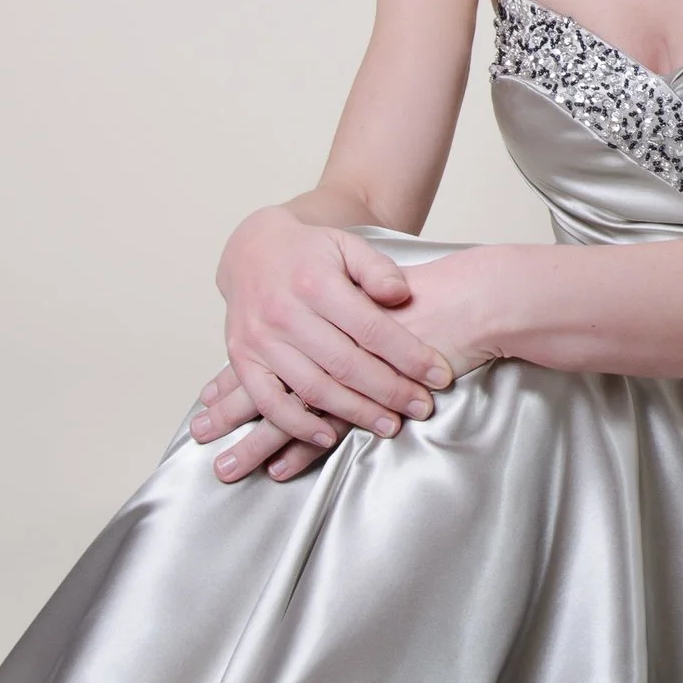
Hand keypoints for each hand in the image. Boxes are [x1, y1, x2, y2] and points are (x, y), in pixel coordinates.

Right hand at [195, 247, 505, 482]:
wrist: (251, 250)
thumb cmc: (309, 252)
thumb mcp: (347, 246)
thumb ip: (377, 269)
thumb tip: (401, 294)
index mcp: (315, 281)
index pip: (372, 328)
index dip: (410, 356)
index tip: (440, 376)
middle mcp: (284, 312)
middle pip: (346, 364)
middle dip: (390, 391)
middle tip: (422, 408)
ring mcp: (260, 339)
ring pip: (312, 388)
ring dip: (354, 413)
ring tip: (389, 425)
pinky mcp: (242, 359)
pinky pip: (268, 401)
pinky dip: (296, 425)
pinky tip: (327, 437)